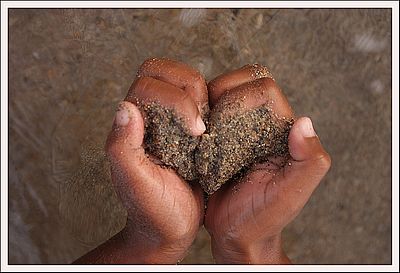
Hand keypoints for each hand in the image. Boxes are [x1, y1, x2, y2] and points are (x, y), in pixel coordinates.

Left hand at [74, 58, 206, 263]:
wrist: (172, 226)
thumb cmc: (153, 209)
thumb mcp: (135, 183)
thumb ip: (123, 147)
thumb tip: (125, 108)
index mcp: (132, 124)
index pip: (149, 84)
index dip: (176, 99)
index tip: (194, 131)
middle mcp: (149, 116)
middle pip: (166, 72)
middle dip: (190, 88)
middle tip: (201, 124)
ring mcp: (170, 119)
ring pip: (187, 82)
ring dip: (203, 98)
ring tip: (208, 130)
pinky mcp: (190, 127)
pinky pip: (203, 101)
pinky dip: (214, 107)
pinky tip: (217, 132)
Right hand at [204, 65, 330, 263]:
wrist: (235, 235)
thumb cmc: (264, 217)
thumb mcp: (291, 194)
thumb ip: (309, 161)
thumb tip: (305, 123)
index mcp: (280, 131)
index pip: (265, 88)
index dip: (243, 95)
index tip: (226, 119)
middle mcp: (259, 125)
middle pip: (242, 81)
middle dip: (222, 91)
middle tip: (209, 121)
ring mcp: (235, 129)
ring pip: (220, 93)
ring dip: (206, 103)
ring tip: (199, 128)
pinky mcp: (214, 138)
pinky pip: (204, 112)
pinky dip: (194, 115)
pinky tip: (190, 132)